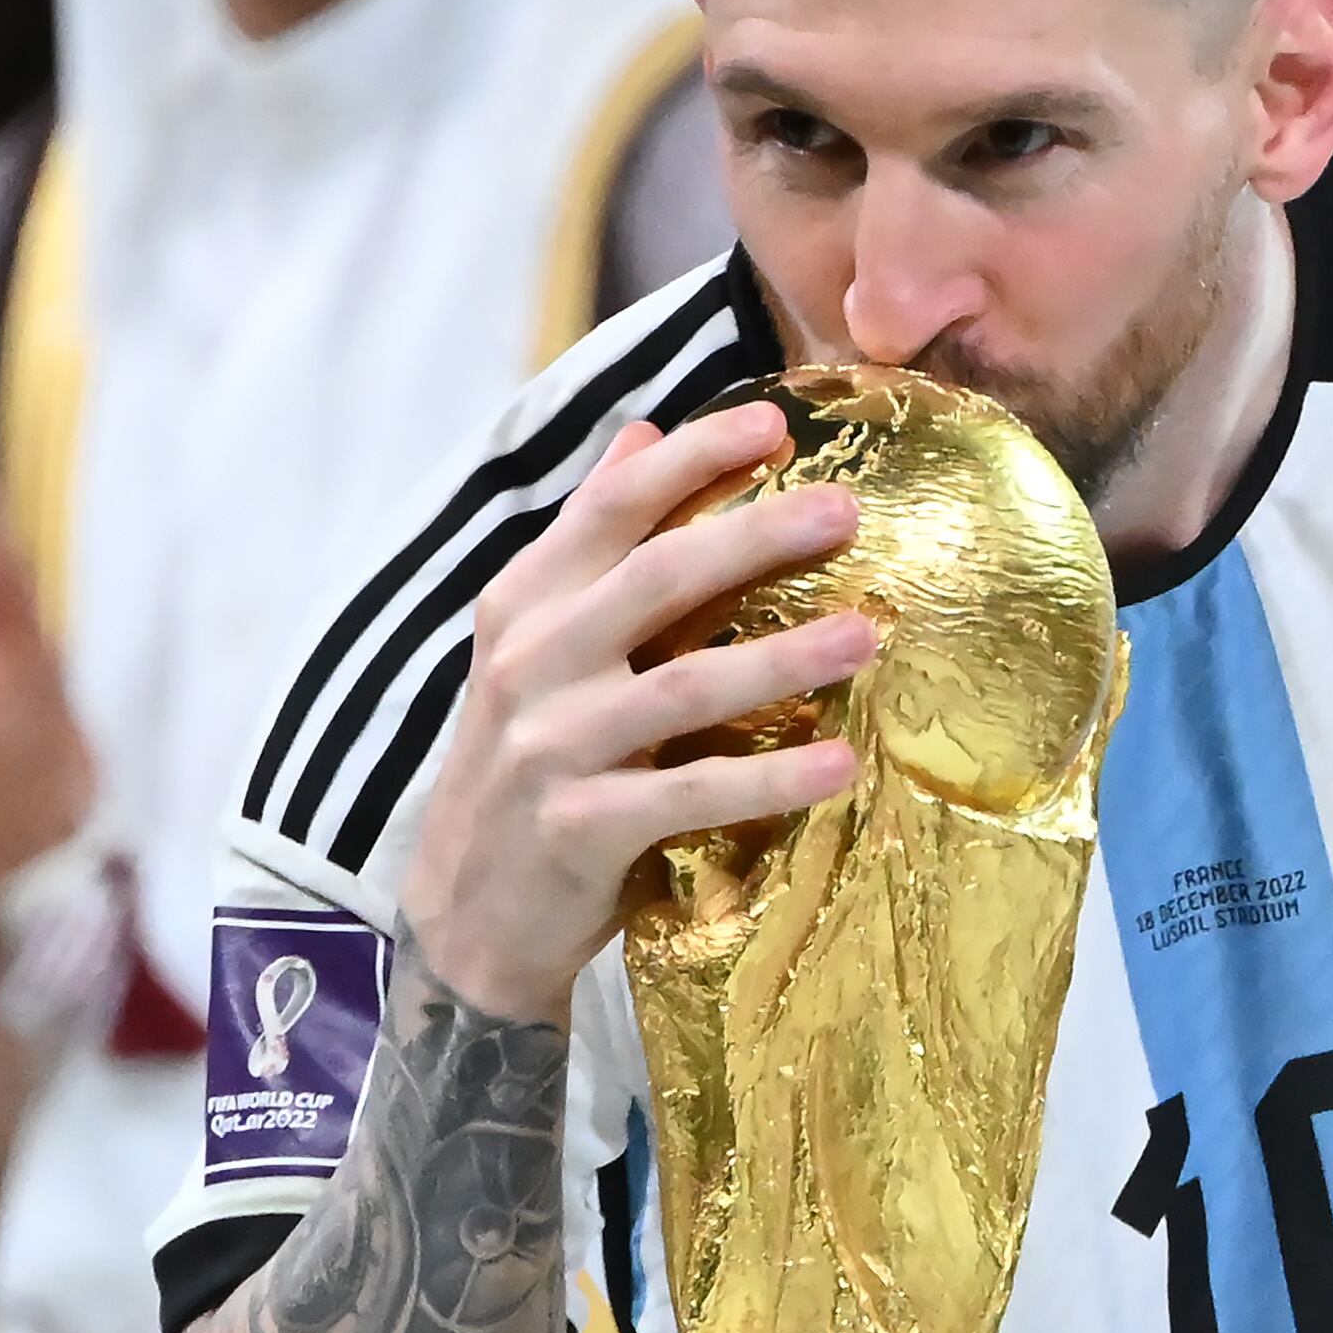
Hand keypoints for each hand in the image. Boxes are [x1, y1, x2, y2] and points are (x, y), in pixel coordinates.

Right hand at [400, 401, 876, 1021]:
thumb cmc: (525, 761)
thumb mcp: (534, 641)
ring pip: (685, 685)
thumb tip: (641, 431)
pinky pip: (692, 792)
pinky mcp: (583, 826)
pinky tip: (839, 761)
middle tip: (846, 509)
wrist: (466, 910)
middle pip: (656, 577)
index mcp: (525, 603)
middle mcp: (532, 661)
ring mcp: (554, 745)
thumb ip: (588, 541)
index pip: (609, 506)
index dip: (692, 455)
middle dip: (755, 535)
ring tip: (866, 634)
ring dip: (784, 658)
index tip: (774, 423)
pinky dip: (769, 777)